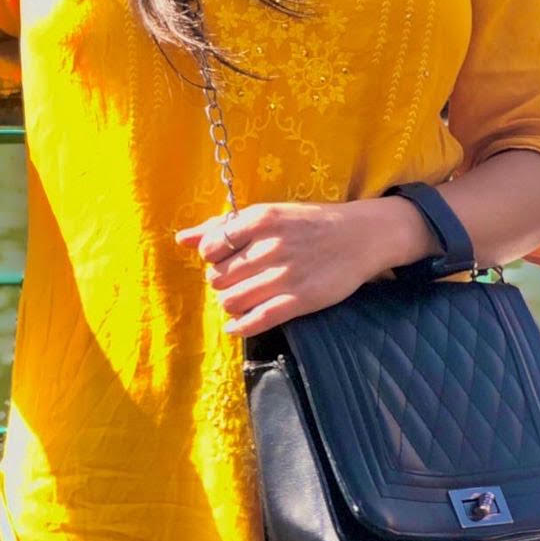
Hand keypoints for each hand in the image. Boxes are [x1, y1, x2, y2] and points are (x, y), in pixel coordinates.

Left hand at [175, 199, 385, 335]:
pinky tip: (236, 324)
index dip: (212, 256)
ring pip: (232, 300)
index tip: (224, 257)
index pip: (211, 246)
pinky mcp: (299, 301)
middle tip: (234, 278)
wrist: (358, 236)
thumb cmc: (307, 223)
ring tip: (239, 297)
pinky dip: (240, 326)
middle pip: (219, 276)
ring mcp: (285, 275)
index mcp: (260, 219)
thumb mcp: (267, 214)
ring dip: (229, 302)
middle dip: (220, 281)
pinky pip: (257, 320)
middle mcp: (270, 246)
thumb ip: (222, 226)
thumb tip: (181, 239)